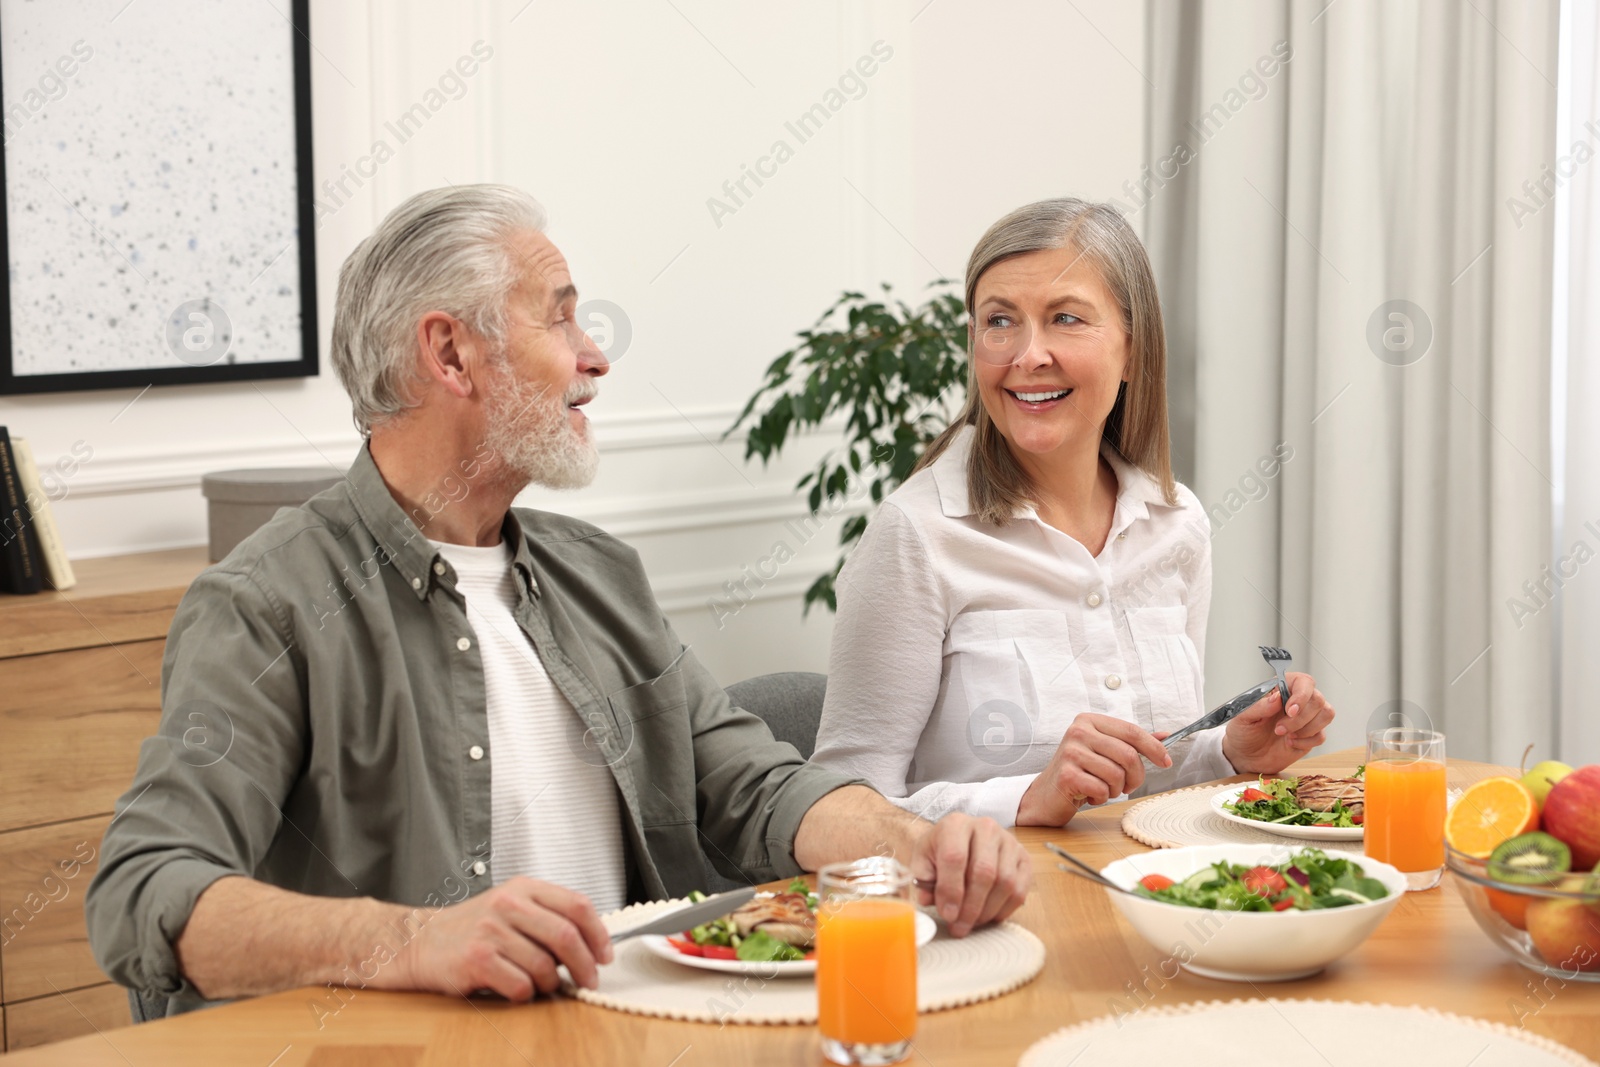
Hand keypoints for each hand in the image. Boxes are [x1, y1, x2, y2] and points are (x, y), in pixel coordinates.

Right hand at [390, 877, 613, 999]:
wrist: (420, 940)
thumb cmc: (473, 928)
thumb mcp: (512, 907)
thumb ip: (547, 917)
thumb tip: (591, 944)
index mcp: (524, 888)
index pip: (577, 905)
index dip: (598, 933)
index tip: (605, 955)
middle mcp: (508, 904)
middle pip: (566, 935)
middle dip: (585, 964)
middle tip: (589, 980)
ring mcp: (491, 930)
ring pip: (544, 965)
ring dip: (552, 983)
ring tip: (544, 985)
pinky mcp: (476, 958)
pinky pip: (520, 984)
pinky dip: (526, 993)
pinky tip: (517, 989)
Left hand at [908, 812, 1032, 937]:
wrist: (963, 838)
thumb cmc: (942, 850)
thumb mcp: (923, 859)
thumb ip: (923, 879)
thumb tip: (929, 900)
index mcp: (955, 824)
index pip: (955, 857)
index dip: (951, 890)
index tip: (947, 914)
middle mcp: (986, 828)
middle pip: (984, 872)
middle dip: (970, 907)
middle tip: (959, 927)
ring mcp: (1009, 842)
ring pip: (1005, 883)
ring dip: (987, 911)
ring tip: (971, 923)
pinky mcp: (1024, 858)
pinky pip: (1020, 890)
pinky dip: (1005, 909)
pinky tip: (989, 916)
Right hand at [1015, 713, 1171, 825]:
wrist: (1046, 794)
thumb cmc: (1078, 771)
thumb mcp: (1104, 752)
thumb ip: (1131, 743)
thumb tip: (1165, 735)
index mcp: (1089, 721)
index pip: (1131, 730)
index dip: (1154, 747)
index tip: (1166, 761)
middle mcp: (1078, 732)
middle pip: (1128, 754)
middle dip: (1136, 776)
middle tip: (1128, 785)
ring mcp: (1070, 752)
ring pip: (1117, 774)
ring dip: (1116, 789)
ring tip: (1103, 789)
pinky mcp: (1066, 774)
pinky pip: (1102, 789)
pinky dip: (1101, 797)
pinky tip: (1090, 794)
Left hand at [1222, 671, 1334, 774]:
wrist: (1245, 755)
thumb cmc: (1243, 731)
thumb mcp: (1242, 717)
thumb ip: (1259, 706)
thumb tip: (1277, 698)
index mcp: (1280, 689)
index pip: (1303, 681)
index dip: (1301, 695)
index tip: (1290, 710)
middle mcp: (1297, 700)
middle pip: (1318, 699)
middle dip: (1300, 718)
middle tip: (1279, 729)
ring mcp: (1306, 718)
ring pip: (1326, 714)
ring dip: (1307, 728)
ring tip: (1286, 735)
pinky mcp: (1310, 735)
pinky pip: (1321, 735)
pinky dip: (1307, 741)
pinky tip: (1290, 743)